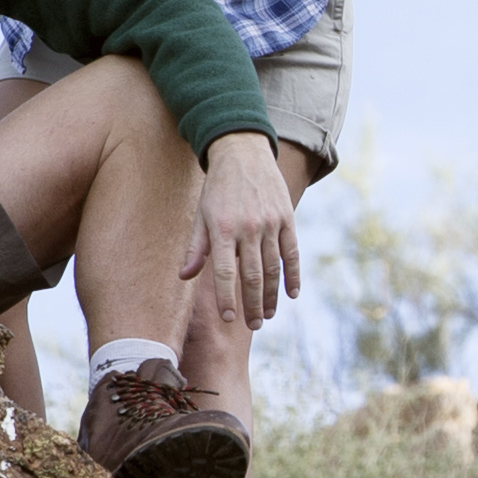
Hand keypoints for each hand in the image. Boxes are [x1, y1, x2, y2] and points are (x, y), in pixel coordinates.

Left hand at [182, 134, 301, 331]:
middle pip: (252, 276)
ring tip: (268, 315)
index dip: (227, 298)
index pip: (225, 272)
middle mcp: (248, 228)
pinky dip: (293, 275)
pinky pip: (292, 253)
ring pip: (273, 268)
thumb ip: (196, 248)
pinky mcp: (286, 218)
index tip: (229, 318)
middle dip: (252, 305)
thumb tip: (184, 277)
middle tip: (253, 325)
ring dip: (271, 296)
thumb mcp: (201, 215)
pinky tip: (292, 294)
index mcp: (223, 229)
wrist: (243, 153)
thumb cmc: (217, 189)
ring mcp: (270, 223)